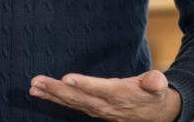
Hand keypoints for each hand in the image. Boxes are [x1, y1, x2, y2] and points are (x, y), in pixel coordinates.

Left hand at [28, 70, 180, 121]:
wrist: (156, 115)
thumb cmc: (154, 95)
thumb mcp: (159, 87)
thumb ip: (156, 83)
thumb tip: (157, 81)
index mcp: (121, 95)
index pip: (100, 89)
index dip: (84, 84)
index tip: (67, 78)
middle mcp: (105, 104)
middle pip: (78, 97)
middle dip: (56, 90)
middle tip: (37, 82)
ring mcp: (97, 109)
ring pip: (71, 102)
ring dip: (51, 95)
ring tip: (34, 87)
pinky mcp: (92, 109)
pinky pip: (71, 104)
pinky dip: (55, 98)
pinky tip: (40, 92)